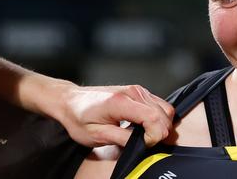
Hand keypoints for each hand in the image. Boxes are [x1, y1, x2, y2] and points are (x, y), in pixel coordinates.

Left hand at [52, 82, 174, 147]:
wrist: (70, 100)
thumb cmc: (79, 118)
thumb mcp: (95, 135)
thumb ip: (121, 138)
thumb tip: (143, 143)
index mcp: (120, 102)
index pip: (153, 118)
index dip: (155, 135)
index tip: (145, 145)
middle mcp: (133, 92)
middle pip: (164, 113)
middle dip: (161, 133)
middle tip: (146, 144)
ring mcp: (138, 90)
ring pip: (166, 109)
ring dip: (161, 125)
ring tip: (146, 137)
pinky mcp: (140, 91)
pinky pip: (160, 105)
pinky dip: (159, 118)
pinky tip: (146, 127)